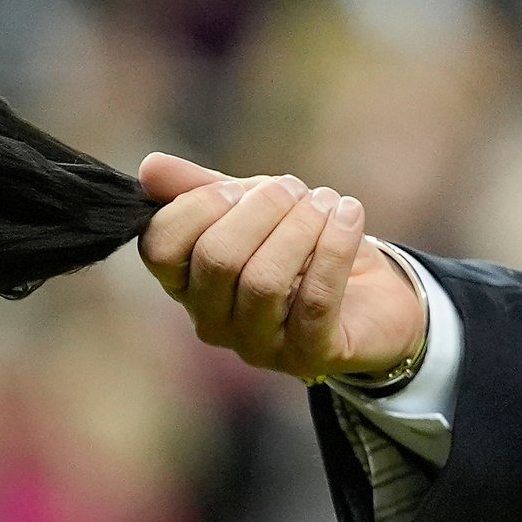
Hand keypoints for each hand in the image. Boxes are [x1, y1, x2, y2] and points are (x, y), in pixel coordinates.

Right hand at [137, 153, 424, 382]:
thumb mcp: (249, 208)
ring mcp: (256, 344)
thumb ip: (199, 189)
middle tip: (293, 189)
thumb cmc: (297, 247)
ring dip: (300, 227)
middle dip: (261, 209)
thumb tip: (149, 166)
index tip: (237, 187)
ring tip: (326, 203)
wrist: (371, 296)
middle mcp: (210, 320)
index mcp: (184, 284)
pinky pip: (315, 299)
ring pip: (263, 280)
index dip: (197, 206)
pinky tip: (348, 214)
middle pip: (216, 258)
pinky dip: (335, 246)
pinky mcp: (309, 355)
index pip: (159, 247)